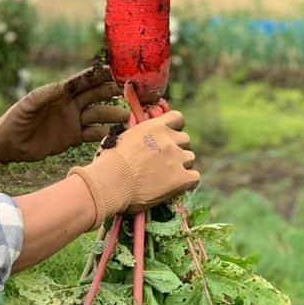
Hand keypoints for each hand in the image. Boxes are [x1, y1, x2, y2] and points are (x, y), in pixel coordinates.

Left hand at [0, 65, 128, 175]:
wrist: (9, 144)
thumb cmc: (15, 119)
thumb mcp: (28, 105)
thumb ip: (44, 95)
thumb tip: (61, 86)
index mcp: (61, 92)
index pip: (84, 81)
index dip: (100, 75)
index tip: (116, 70)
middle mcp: (71, 104)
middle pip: (97, 95)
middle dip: (113, 92)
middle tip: (130, 92)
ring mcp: (74, 121)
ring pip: (99, 114)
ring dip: (113, 114)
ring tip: (127, 116)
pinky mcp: (74, 138)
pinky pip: (93, 134)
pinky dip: (105, 133)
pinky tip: (117, 134)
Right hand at [67, 110, 198, 228]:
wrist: (110, 183)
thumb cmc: (108, 163)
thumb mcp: (121, 138)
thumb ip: (136, 134)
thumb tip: (138, 137)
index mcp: (154, 127)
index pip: (177, 118)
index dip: (176, 127)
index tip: (170, 136)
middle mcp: (169, 139)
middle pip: (185, 139)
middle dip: (177, 148)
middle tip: (164, 160)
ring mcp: (177, 158)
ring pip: (190, 158)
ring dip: (182, 165)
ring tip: (167, 175)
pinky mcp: (181, 178)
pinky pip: (194, 177)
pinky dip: (188, 181)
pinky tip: (176, 186)